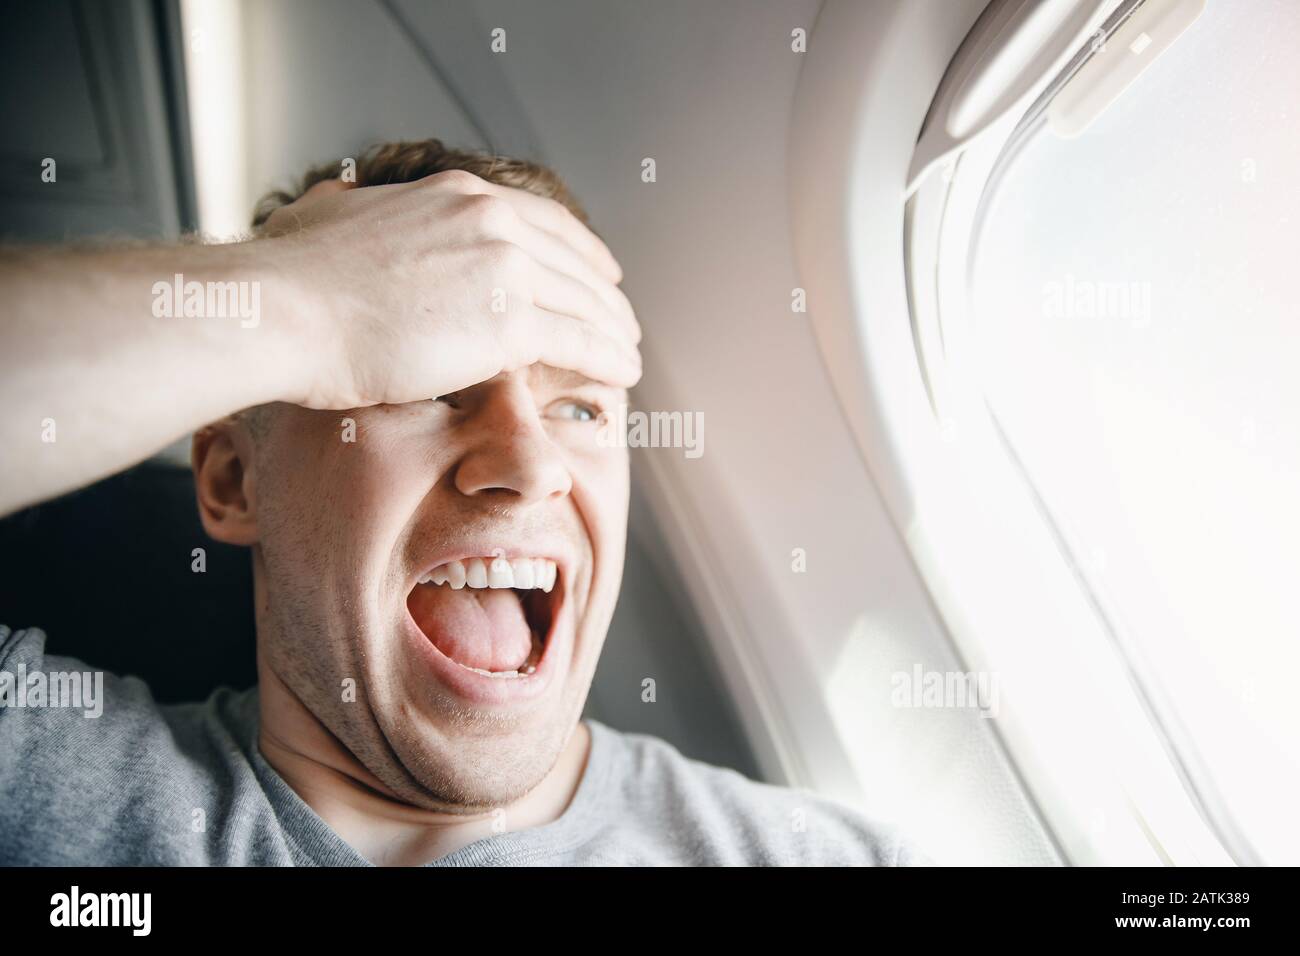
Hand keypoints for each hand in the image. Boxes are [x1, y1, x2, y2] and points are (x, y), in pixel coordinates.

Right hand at [259, 170, 641, 409]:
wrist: (285, 310)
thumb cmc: (289, 277)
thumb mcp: (328, 215)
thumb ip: (353, 210)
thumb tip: (341, 203)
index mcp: (456, 193)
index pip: (542, 221)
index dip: (579, 251)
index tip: (600, 271)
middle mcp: (491, 219)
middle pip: (572, 263)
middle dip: (604, 296)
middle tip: (623, 321)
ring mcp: (505, 268)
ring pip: (584, 304)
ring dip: (615, 332)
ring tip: (630, 355)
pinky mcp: (509, 322)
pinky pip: (579, 342)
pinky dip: (609, 359)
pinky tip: (625, 375)